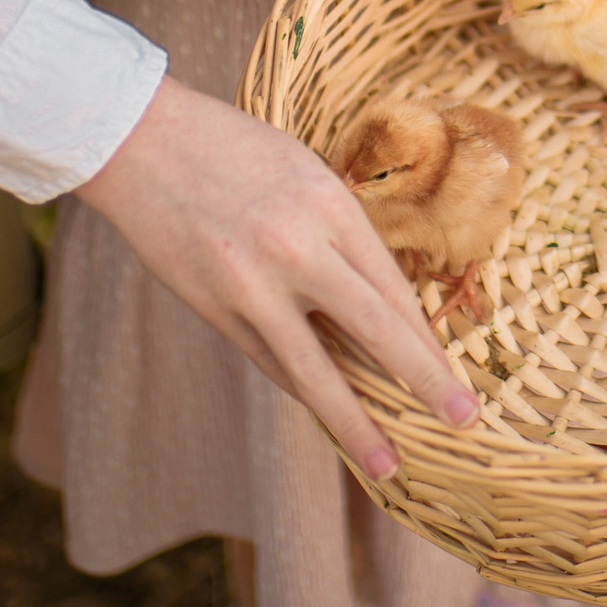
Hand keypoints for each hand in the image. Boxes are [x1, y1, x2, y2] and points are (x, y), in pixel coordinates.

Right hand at [73, 80, 477, 478]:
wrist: (142, 143)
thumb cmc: (235, 149)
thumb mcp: (304, 173)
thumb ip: (339, 231)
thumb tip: (376, 299)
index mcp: (329, 205)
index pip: (394, 287)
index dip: (428, 338)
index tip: (456, 374)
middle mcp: (297, 248)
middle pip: (375, 328)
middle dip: (424, 380)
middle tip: (464, 420)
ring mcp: (251, 285)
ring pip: (315, 368)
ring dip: (355, 422)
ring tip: (385, 462)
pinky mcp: (215, 309)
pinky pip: (270, 361)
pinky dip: (302, 387)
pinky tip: (328, 413)